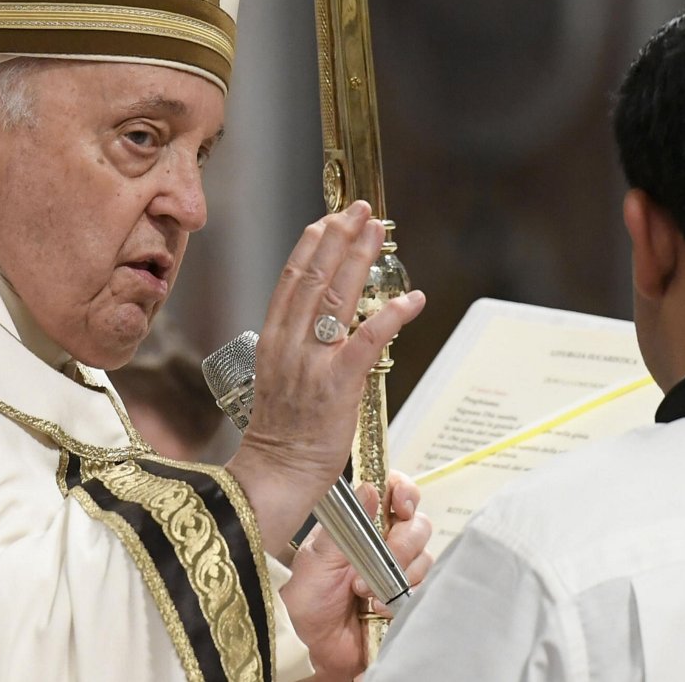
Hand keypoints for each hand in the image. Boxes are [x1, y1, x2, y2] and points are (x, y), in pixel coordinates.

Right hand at [226, 201, 425, 556]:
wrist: (272, 475)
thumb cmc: (281, 435)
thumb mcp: (280, 378)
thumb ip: (297, 347)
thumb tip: (318, 325)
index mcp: (273, 341)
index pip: (291, 280)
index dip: (312, 246)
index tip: (329, 220)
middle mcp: (289, 344)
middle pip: (314, 277)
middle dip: (339, 238)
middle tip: (359, 210)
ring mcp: (312, 362)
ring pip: (336, 298)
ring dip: (359, 260)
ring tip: (376, 231)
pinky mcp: (337, 384)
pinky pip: (367, 341)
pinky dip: (391, 317)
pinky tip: (413, 300)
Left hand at [281, 473, 434, 681]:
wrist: (311, 644)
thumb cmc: (307, 597)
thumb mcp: (318, 555)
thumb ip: (347, 522)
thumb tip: (370, 488)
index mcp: (363, 524)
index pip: (396, 493)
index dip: (405, 492)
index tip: (401, 505)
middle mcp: (386, 543)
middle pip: (418, 526)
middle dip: (402, 544)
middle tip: (377, 561)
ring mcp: (399, 571)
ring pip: (425, 558)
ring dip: (399, 575)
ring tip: (366, 593)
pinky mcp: (407, 599)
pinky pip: (424, 590)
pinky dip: (403, 599)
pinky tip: (379, 608)